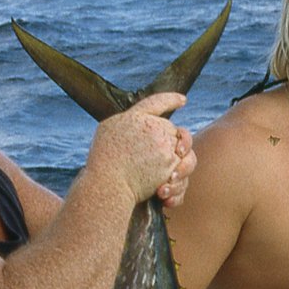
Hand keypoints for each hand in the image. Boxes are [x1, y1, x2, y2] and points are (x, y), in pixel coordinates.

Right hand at [89, 92, 193, 207]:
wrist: (109, 184)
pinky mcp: (172, 166)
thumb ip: (127, 122)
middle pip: (175, 130)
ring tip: (169, 176)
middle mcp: (155, 129)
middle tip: (161, 162)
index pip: (158, 102)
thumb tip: (139, 121)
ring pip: (185, 151)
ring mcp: (166, 147)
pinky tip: (165, 188)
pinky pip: (184, 170)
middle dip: (172, 144)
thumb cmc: (102, 161)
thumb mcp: (108, 129)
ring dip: (179, 163)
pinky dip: (177, 181)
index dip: (172, 100)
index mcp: (138, 117)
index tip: (182, 100)